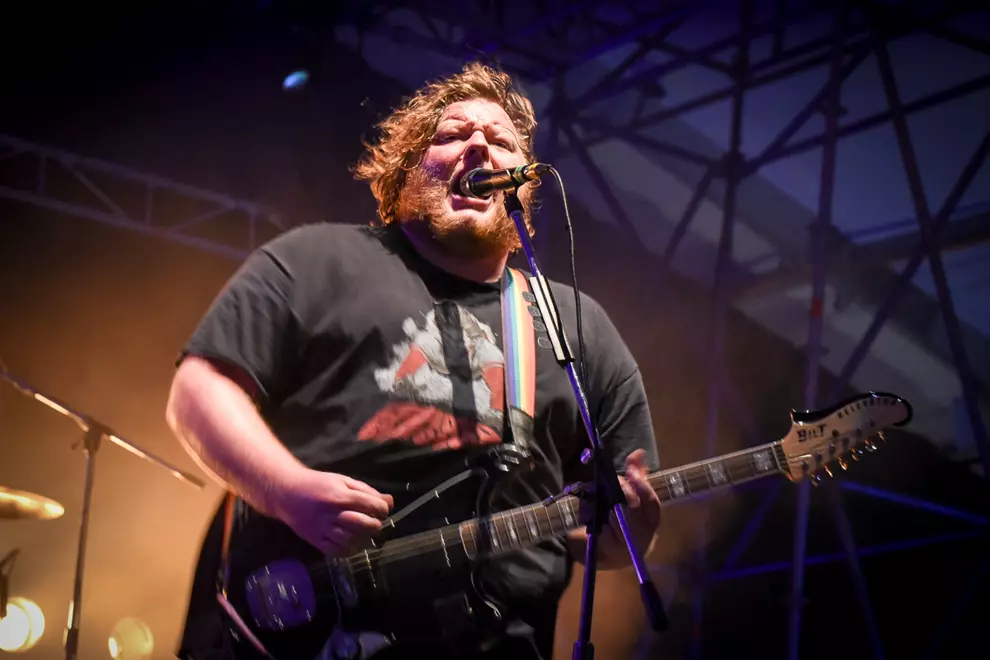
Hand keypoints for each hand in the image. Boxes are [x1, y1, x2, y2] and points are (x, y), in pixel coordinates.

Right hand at [270, 467, 393, 556]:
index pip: (371, 505)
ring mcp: (323, 529)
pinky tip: (351, 543)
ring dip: (362, 538)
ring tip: (363, 532)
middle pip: (363, 525)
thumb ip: (366, 491)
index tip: (382, 509)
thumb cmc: (318, 484)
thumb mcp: (343, 481)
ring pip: (350, 540)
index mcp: (340, 495)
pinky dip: (348, 550)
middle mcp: (332, 513)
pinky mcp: (315, 540)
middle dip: (375, 525)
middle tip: (374, 522)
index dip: (382, 508)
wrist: (287, 493)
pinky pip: (335, 551)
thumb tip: (389, 501)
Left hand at [603, 449, 661, 561]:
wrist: (614, 551)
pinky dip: (593, 514)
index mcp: (652, 520)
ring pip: (614, 518)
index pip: (652, 503)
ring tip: (598, 491)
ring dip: (604, 501)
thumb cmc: (627, 518)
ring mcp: (625, 544)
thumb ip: (637, 475)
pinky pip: (600, 527)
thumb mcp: (634, 496)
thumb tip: (639, 452)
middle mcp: (643, 535)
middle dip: (621, 491)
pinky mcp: (607, 549)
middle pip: (632, 509)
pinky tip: (590, 508)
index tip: (631, 472)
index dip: (642, 486)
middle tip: (611, 479)